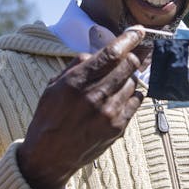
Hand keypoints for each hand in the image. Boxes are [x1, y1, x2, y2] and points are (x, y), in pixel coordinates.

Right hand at [17, 28, 147, 188]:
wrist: (49, 157)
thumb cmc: (49, 118)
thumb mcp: (53, 87)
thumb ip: (76, 66)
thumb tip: (97, 52)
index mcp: (75, 82)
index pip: (111, 53)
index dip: (129, 39)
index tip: (139, 31)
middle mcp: (94, 96)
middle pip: (128, 65)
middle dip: (133, 56)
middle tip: (133, 53)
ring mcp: (109, 113)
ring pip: (134, 82)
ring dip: (129, 78)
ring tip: (115, 83)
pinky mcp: (118, 127)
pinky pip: (136, 101)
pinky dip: (132, 94)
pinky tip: (120, 97)